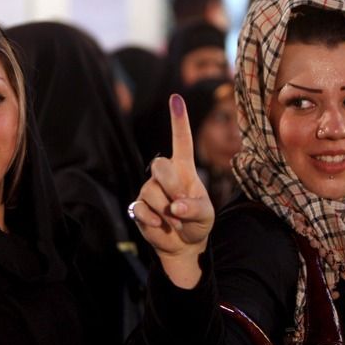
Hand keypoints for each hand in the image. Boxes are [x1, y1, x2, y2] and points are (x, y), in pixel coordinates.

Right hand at [130, 94, 213, 283]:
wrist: (183, 245)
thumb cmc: (197, 222)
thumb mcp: (205, 215)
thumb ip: (194, 208)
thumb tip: (174, 207)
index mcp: (184, 169)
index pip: (181, 141)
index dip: (178, 120)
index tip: (176, 98)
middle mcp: (165, 175)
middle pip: (160, 165)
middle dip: (171, 185)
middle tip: (179, 205)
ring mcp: (149, 189)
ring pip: (151, 190)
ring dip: (166, 210)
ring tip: (174, 221)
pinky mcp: (138, 206)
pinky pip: (141, 208)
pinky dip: (154, 220)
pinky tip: (160, 226)